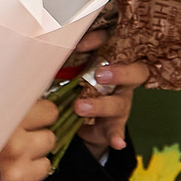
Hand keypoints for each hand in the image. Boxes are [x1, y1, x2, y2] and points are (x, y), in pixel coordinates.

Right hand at [0, 98, 57, 180]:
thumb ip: (7, 107)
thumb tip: (30, 96)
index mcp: (7, 123)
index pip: (49, 112)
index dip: (40, 116)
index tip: (31, 119)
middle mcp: (16, 149)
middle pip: (50, 138)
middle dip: (35, 141)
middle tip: (14, 143)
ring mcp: (19, 175)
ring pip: (45, 164)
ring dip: (30, 164)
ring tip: (8, 162)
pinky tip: (6, 178)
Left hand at [66, 27, 145, 156]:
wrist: (83, 115)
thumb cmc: (80, 80)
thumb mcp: (75, 64)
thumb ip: (68, 53)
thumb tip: (47, 38)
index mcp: (113, 58)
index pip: (112, 43)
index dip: (98, 41)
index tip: (78, 45)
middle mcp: (123, 80)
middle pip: (134, 72)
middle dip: (120, 73)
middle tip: (100, 75)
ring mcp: (121, 102)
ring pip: (119, 102)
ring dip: (101, 105)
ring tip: (80, 107)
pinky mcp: (116, 123)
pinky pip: (117, 129)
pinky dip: (117, 136)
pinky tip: (117, 142)